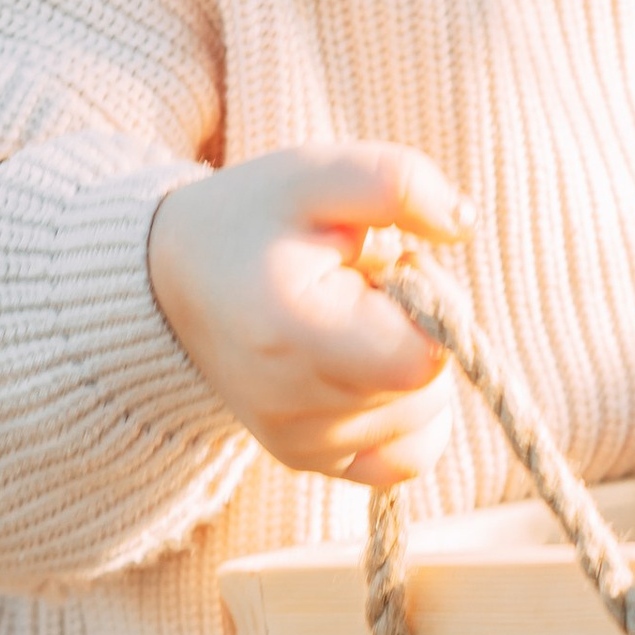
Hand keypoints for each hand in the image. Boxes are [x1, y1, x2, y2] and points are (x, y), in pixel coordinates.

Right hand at [148, 143, 473, 487]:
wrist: (170, 280)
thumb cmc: (254, 219)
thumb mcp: (318, 173)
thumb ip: (399, 184)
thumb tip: (463, 224)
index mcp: (295, 333)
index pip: (424, 357)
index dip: (431, 305)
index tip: (387, 268)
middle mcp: (294, 406)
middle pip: (429, 386)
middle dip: (419, 327)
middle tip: (361, 286)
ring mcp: (301, 444)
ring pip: (426, 417)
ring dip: (408, 362)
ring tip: (351, 319)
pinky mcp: (308, 461)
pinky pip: (406, 457)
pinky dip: (408, 412)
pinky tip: (368, 365)